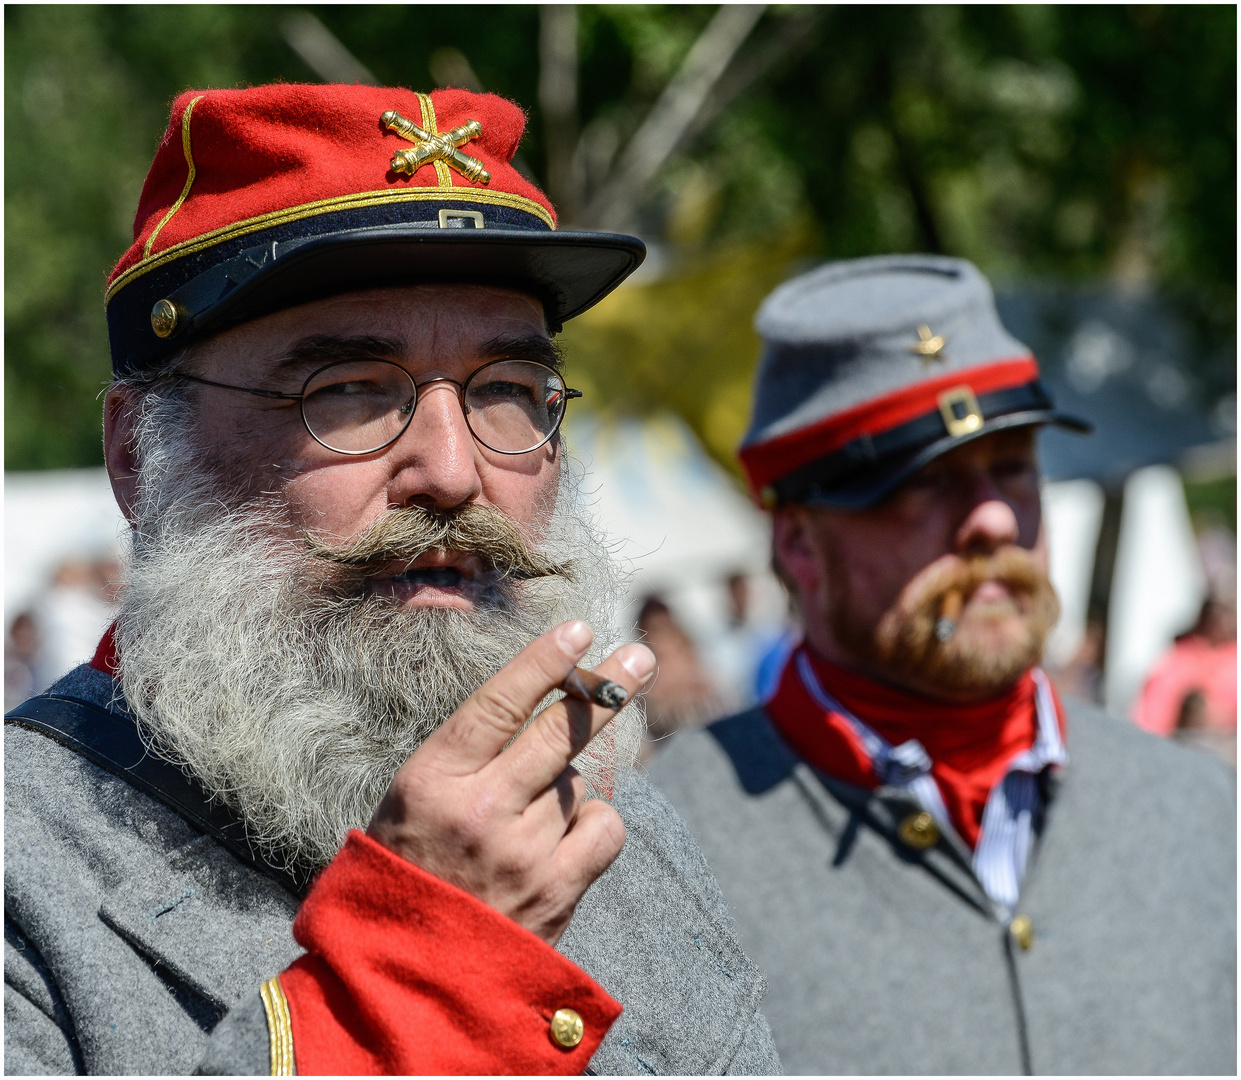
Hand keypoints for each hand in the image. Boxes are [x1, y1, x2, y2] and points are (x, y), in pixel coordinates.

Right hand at [366, 620, 655, 944]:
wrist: (402, 980)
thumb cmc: (404, 879)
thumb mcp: (408, 806)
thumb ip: (466, 761)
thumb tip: (536, 712)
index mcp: (432, 781)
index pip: (498, 704)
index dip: (542, 662)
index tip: (578, 629)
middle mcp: (480, 810)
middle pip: (558, 731)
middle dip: (606, 687)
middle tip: (639, 656)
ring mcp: (522, 851)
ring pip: (576, 783)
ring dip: (565, 789)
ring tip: (527, 824)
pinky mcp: (556, 889)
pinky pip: (602, 828)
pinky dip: (593, 826)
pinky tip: (566, 842)